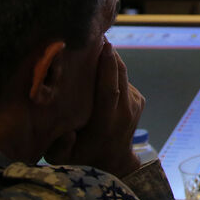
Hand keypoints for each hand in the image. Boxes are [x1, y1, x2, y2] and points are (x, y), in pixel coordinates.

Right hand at [45, 40, 144, 177]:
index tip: (104, 45)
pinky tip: (98, 66)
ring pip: (122, 74)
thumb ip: (60, 146)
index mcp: (108, 123)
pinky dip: (112, 71)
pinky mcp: (139, 100)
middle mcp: (126, 111)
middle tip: (93, 34)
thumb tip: (65, 131)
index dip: (107, 66)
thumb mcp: (62, 159)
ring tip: (92, 47)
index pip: (111, 90)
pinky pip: (123, 80)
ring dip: (108, 61)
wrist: (114, 165)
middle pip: (119, 74)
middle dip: (108, 53)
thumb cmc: (81, 159)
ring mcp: (135, 104)